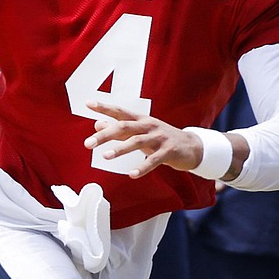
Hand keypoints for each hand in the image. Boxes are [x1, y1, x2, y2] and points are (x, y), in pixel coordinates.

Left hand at [83, 101, 202, 177]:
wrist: (191, 146)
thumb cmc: (161, 138)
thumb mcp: (140, 131)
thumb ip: (119, 129)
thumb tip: (97, 124)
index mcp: (140, 119)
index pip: (119, 111)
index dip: (104, 107)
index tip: (88, 104)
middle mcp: (148, 125)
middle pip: (124, 126)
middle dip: (105, 135)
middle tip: (88, 143)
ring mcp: (159, 137)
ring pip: (137, 141)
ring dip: (120, 149)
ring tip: (105, 156)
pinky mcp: (168, 151)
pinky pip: (154, 160)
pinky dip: (142, 167)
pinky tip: (132, 174)